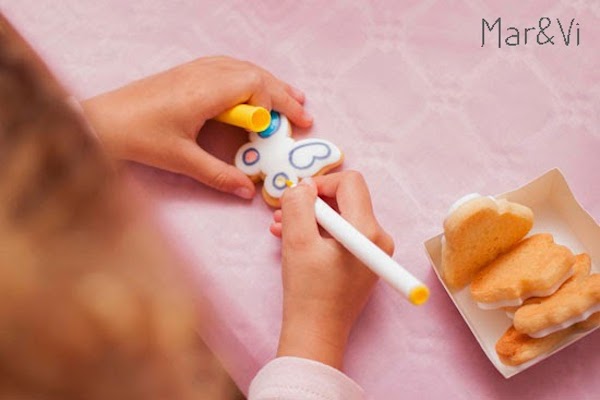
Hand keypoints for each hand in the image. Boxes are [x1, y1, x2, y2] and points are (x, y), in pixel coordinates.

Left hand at [82, 56, 311, 198]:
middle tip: (304, 114)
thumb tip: (247, 191)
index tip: (274, 131)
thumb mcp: (181, 160)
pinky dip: (249, 79)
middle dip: (282, 94)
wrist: (101, 120)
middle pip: (255, 74)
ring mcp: (195, 70)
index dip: (271, 106)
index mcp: (205, 92)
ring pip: (243, 67)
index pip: (254, 84)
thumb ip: (218, 175)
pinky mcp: (187, 73)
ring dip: (268, 83)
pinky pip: (228, 67)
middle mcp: (203, 74)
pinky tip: (254, 90)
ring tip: (291, 97)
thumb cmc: (137, 136)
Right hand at [270, 172, 393, 368]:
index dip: (321, 183)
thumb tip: (303, 185)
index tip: (297, 198)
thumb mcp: (297, 241)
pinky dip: (318, 233)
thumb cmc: (308, 291)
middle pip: (346, 199)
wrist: (317, 333)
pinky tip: (293, 240)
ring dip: (310, 218)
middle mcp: (378, 237)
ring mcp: (374, 251)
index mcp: (367, 230)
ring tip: (281, 228)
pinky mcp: (364, 261)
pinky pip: (342, 235)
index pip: (350, 183)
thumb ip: (299, 205)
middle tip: (283, 213)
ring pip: (341, 217)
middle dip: (312, 203)